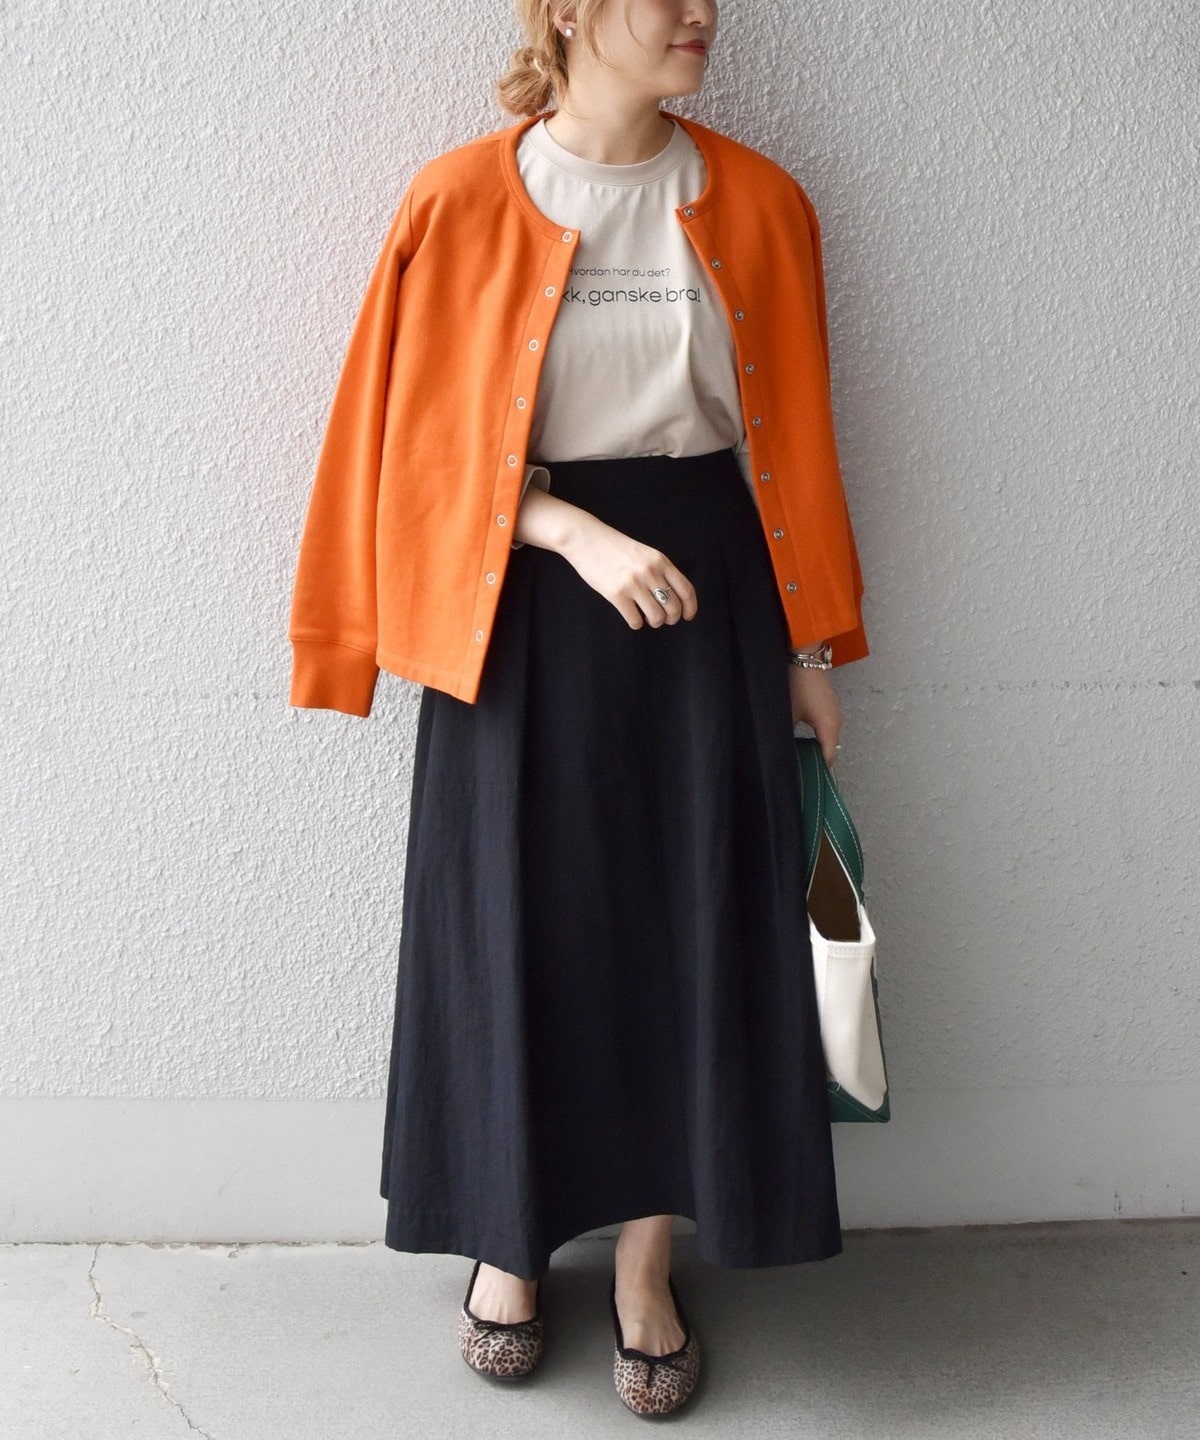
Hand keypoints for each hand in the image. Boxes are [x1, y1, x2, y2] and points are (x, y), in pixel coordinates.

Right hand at [559, 513, 697, 629]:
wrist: (586, 539)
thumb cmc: (614, 547)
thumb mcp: (644, 553)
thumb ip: (659, 571)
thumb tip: (671, 597)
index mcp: (660, 561)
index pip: (686, 590)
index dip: (690, 608)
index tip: (687, 616)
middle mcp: (650, 572)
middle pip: (673, 607)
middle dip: (671, 619)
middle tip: (662, 619)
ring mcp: (633, 584)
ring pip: (656, 617)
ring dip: (654, 622)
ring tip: (646, 617)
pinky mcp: (616, 594)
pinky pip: (635, 620)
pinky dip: (636, 623)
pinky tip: (632, 616)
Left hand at [788, 664, 841, 767]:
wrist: (805, 658)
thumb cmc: (797, 685)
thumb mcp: (788, 714)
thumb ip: (787, 737)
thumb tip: (783, 754)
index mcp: (829, 727)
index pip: (827, 759)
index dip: (816, 771)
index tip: (804, 781)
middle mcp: (836, 722)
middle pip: (828, 751)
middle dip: (814, 762)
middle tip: (798, 773)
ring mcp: (835, 714)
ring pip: (827, 740)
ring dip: (815, 750)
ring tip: (798, 760)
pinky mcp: (829, 708)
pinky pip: (826, 730)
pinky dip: (817, 739)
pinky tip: (802, 742)